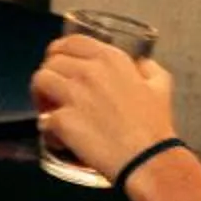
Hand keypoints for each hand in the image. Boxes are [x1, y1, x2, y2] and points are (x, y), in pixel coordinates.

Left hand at [29, 37, 177, 183]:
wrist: (147, 158)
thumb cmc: (154, 126)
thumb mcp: (160, 87)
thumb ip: (149, 69)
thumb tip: (142, 64)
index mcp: (110, 59)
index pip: (71, 42)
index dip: (59, 51)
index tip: (58, 62)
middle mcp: (88, 71)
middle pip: (51, 62)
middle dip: (50, 75)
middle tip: (54, 91)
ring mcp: (73, 94)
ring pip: (40, 81)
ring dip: (41, 95)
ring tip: (50, 110)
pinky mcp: (62, 120)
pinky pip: (43, 119)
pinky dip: (48, 129)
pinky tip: (59, 138)